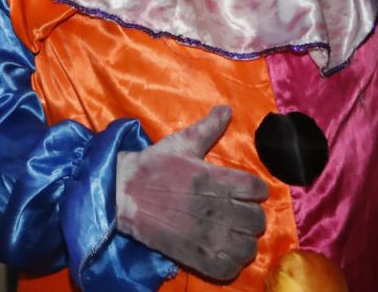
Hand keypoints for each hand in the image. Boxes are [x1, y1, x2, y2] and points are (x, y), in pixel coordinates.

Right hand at [115, 105, 268, 281]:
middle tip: (236, 212)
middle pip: (257, 220)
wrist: (119, 191)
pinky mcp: (194, 255)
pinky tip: (222, 251)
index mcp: (215, 179)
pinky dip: (231, 262)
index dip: (253, 190)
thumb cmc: (151, 165)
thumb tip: (227, 108)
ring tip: (231, 234)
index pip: (258, 189)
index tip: (243, 191)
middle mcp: (216, 208)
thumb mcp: (180, 143)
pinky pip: (228, 267)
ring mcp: (206, 235)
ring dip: (243, 240)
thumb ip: (208, 128)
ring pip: (248, 246)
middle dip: (250, 216)